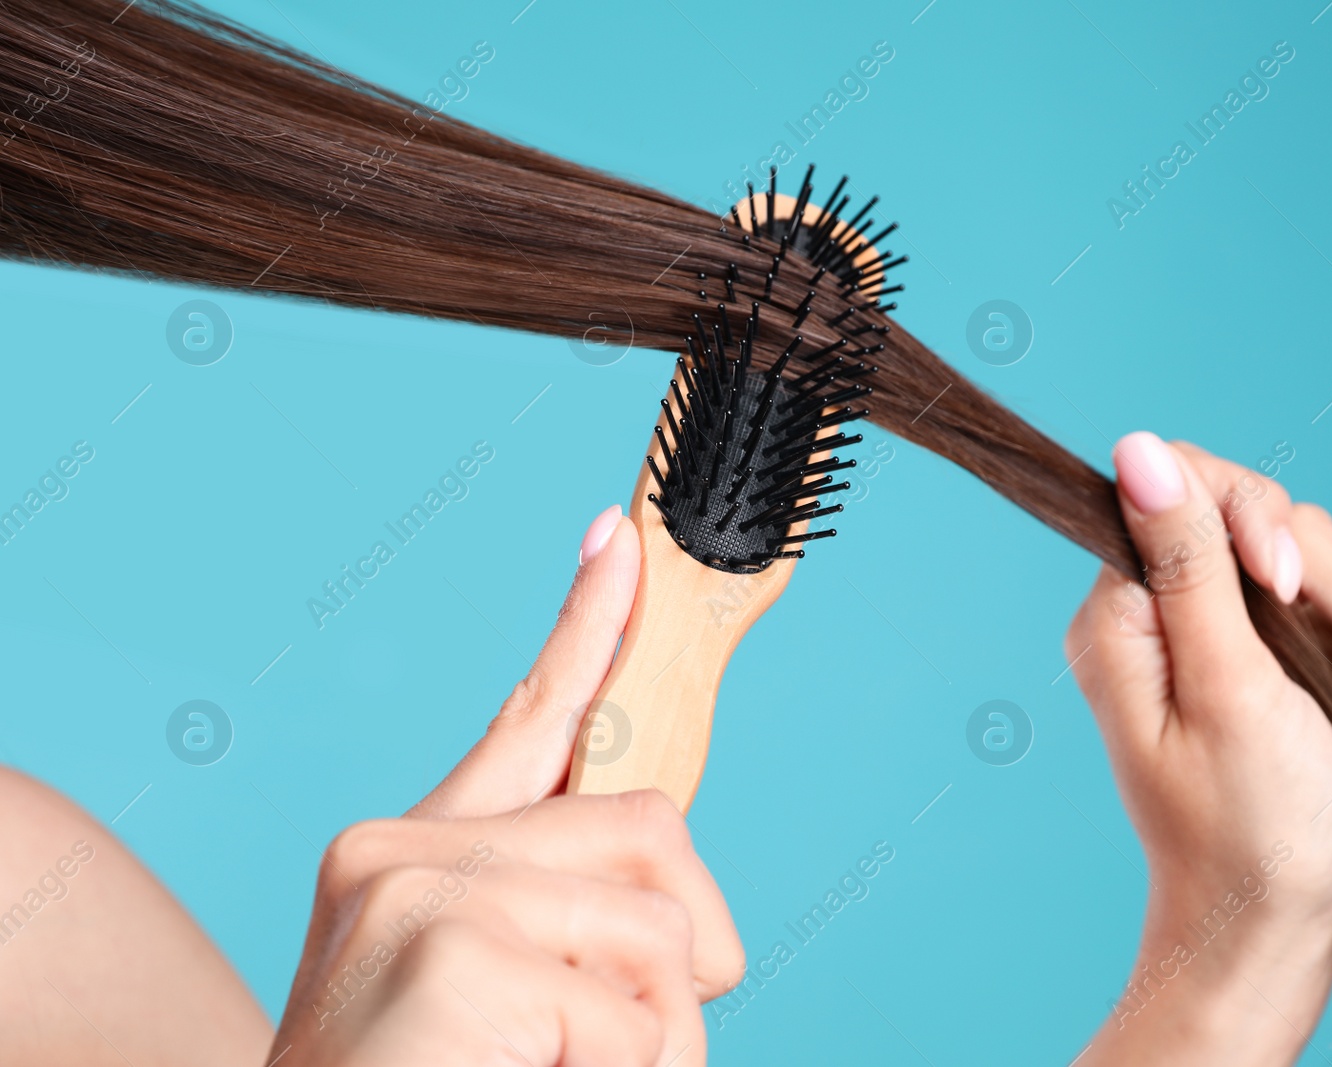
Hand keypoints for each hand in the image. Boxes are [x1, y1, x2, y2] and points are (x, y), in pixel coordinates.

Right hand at [268, 506, 744, 1066]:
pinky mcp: (453, 949)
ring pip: (664, 929)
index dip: (588, 624)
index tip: (622, 540)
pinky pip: (640, 1011)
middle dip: (688, 949)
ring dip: (661, 1041)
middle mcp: (403, 850)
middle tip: (636, 1041)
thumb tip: (697, 923)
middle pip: (653, 828)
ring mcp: (421, 892)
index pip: (528, 717)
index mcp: (419, 856)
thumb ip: (568, 922)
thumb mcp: (495, 999)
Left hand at [1066, 434, 1331, 1065]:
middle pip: (1287, 537)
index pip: (1193, 487)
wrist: (1271, 939)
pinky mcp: (1282, 681)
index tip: (1285, 588)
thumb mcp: (1227, 686)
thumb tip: (1135, 447)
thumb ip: (1188, 563)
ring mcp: (1232, 650)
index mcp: (1130, 612)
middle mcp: (1173, 619)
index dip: (1258, 518)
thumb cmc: (1243, 831)